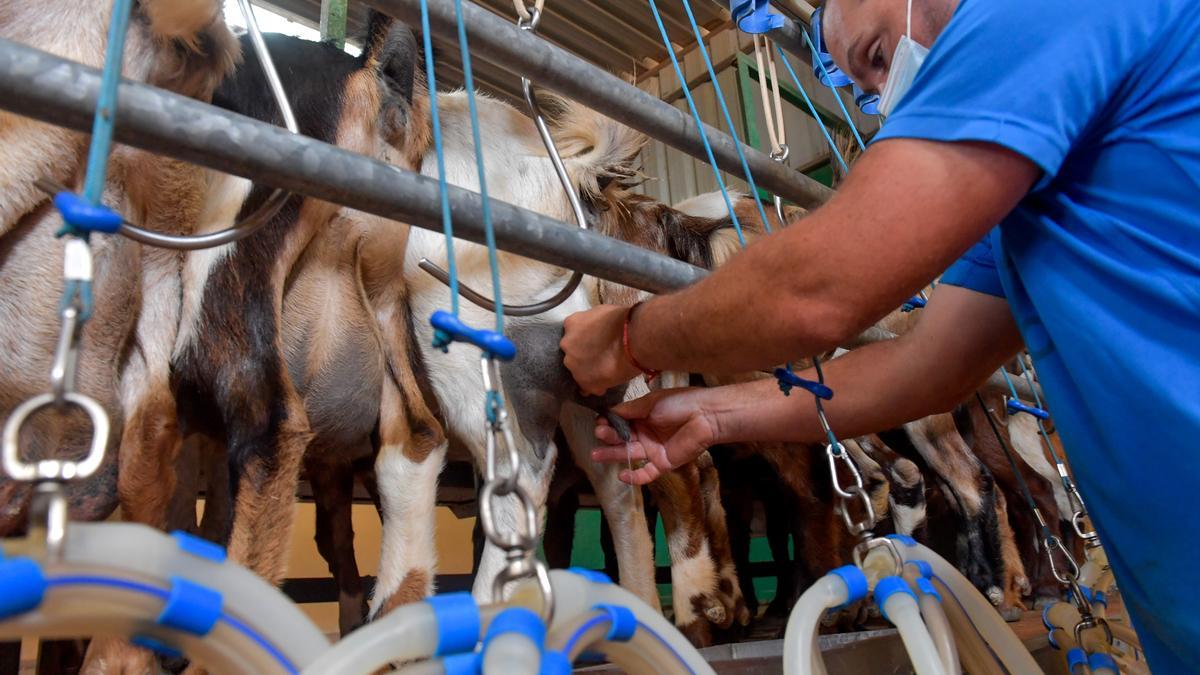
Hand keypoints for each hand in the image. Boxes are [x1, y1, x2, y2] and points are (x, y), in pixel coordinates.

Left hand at [561, 304, 640, 395]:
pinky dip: (595, 386)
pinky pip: (586, 387)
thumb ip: (592, 322)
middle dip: (584, 355)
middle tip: (602, 356)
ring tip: (607, 370)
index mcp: (571, 324)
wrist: (635, 340)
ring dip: (589, 371)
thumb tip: (596, 328)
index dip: (584, 338)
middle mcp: (567, 344)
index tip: (594, 341)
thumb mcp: (602, 312)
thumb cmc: (624, 322)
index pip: (572, 332)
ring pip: (578, 370)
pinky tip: (605, 382)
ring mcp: (574, 365)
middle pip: (573, 352)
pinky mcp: (585, 382)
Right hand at [590, 387, 719, 484]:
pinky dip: (634, 476)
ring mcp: (654, 449)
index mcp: (643, 416)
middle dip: (608, 437)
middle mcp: (646, 433)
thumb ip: (629, 410)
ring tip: (596, 455)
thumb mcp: (650, 402)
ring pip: (629, 454)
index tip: (599, 422)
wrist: (706, 416)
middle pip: (622, 438)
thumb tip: (607, 412)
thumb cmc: (679, 403)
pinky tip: (622, 475)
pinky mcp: (663, 463)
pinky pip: (646, 473)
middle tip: (599, 434)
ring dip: (613, 455)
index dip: (609, 423)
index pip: (620, 422)